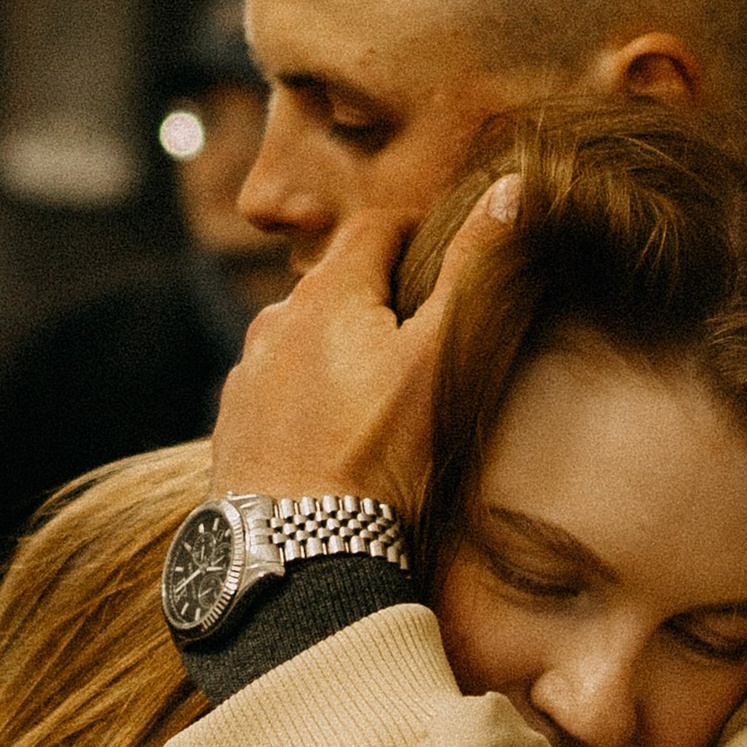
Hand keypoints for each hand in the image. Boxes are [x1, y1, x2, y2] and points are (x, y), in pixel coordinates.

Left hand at [208, 176, 518, 511]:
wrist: (297, 558)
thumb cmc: (379, 457)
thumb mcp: (441, 358)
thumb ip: (474, 270)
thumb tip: (513, 187)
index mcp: (326, 293)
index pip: (377, 226)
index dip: (418, 234)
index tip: (447, 259)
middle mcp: (274, 322)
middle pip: (336, 285)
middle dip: (378, 299)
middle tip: (423, 341)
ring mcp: (246, 377)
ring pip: (303, 341)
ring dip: (338, 352)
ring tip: (378, 400)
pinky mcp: (233, 428)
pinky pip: (277, 392)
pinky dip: (305, 399)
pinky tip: (333, 440)